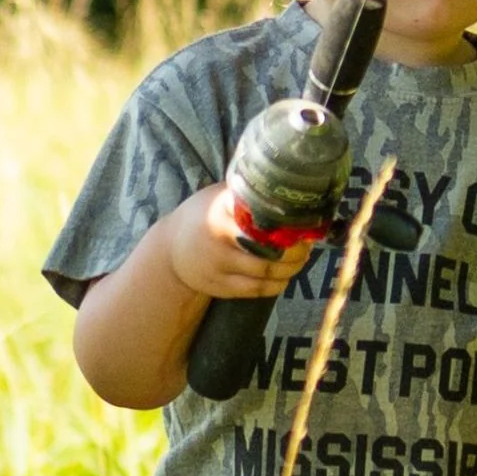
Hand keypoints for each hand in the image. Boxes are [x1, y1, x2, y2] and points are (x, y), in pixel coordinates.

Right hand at [167, 184, 313, 299]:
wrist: (170, 249)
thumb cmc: (203, 216)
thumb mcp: (219, 196)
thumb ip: (246, 194)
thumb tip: (285, 185)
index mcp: (221, 214)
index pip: (262, 222)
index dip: (288, 226)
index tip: (303, 224)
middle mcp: (219, 242)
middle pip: (269, 252)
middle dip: (295, 251)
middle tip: (306, 245)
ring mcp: (218, 267)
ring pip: (266, 273)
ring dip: (291, 269)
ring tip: (300, 259)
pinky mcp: (220, 287)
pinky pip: (257, 290)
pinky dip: (278, 284)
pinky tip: (285, 275)